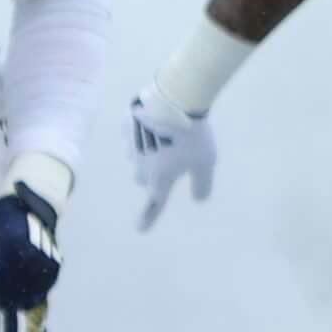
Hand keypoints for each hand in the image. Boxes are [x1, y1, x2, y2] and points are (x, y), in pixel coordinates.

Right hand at [126, 96, 216, 227]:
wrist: (174, 102)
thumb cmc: (193, 136)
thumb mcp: (205, 162)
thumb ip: (202, 183)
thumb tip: (199, 199)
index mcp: (159, 178)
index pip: (155, 202)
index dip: (149, 217)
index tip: (140, 230)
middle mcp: (140, 166)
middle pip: (144, 178)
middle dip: (154, 173)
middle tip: (173, 158)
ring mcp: (130, 147)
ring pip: (138, 156)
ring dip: (149, 150)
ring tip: (170, 134)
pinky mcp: (126, 128)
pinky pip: (134, 135)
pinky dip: (144, 132)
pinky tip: (156, 121)